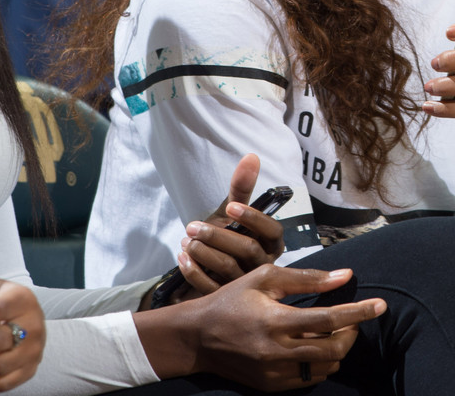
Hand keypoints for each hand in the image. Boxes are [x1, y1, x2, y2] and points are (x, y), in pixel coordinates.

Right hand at [137, 264, 385, 390]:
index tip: (381, 305)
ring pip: (325, 368)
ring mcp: (274, 373)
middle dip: (351, 333)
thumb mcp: (265, 278)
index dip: (359, 313)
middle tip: (354, 318)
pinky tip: (316, 347)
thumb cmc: (232, 299)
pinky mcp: (271, 386)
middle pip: (334, 350)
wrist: (196, 337)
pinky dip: (320, 364)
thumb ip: (307, 278)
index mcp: (275, 320)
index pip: (329, 320)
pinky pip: (308, 379)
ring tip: (334, 331)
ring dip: (338, 349)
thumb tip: (345, 276)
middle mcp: (277, 351)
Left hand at [176, 154, 284, 297]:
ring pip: (228, 268)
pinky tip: (182, 257)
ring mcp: (246, 284)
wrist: (208, 264)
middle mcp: (263, 264)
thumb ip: (242, 187)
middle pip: (247, 250)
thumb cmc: (226, 234)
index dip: (253, 218)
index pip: (272, 230)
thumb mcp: (232, 211)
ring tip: (186, 240)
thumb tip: (251, 156)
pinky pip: (210, 287)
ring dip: (203, 252)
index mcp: (272, 243)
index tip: (231, 207)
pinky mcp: (226, 297)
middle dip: (217, 236)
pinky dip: (193, 271)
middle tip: (192, 226)